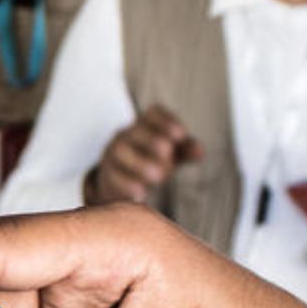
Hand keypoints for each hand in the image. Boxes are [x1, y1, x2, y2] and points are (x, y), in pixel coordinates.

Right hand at [84, 104, 202, 204]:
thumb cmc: (154, 160)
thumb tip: (199, 152)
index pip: (154, 114)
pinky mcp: (107, 175)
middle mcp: (127, 135)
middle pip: (136, 131)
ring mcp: (113, 154)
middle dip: (153, 142)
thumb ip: (187, 150)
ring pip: (121, 151)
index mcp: (145, 124)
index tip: (181, 136)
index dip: (167, 122)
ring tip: (159, 177)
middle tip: (169, 158)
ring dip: (140, 163)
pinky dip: (127, 185)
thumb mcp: (175, 154)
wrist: (122, 180)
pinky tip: (141, 193)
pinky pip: (113, 176)